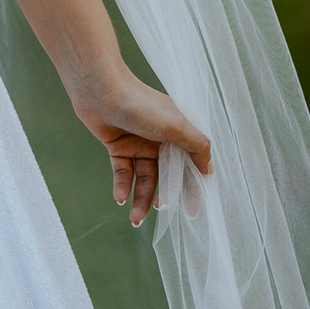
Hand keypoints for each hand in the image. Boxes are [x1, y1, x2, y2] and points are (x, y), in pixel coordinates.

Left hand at [71, 67, 211, 226]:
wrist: (100, 90)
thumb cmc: (140, 103)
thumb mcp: (176, 124)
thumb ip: (197, 147)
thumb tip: (209, 171)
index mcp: (179, 132)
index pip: (191, 166)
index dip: (193, 189)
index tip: (192, 212)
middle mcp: (161, 139)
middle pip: (168, 176)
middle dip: (166, 197)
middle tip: (161, 210)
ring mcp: (139, 144)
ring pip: (145, 179)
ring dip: (141, 200)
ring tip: (135, 218)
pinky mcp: (119, 146)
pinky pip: (124, 173)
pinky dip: (123, 187)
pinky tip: (121, 198)